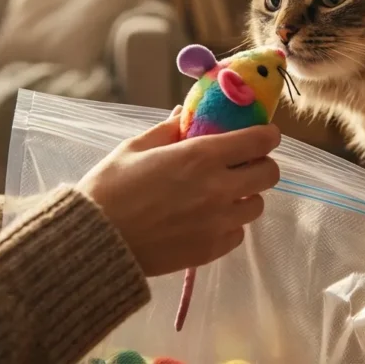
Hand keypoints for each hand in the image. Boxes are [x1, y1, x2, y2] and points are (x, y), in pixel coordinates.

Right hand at [77, 106, 281, 276]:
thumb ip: (168, 129)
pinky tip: (208, 220)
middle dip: (261, 164)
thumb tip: (185, 113)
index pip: (260, 140)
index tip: (262, 134)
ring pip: (257, 205)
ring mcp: (218, 222)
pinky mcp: (211, 250)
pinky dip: (229, 225)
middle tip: (243, 164)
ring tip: (222, 195)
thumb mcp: (135, 148)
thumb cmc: (110, 188)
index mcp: (201, 156)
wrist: (95, 242)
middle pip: (270, 174)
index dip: (267, 135)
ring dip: (245, 196)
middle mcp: (218, 188)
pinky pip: (238, 233)